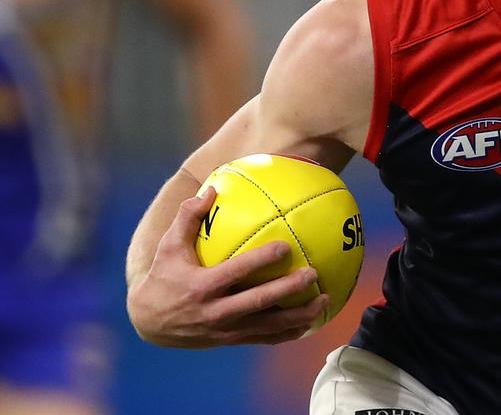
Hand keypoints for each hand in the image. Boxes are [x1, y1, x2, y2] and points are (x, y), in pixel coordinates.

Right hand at [126, 187, 328, 347]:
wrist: (149, 323)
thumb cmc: (163, 277)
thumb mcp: (168, 247)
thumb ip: (188, 217)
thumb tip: (212, 188)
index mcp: (202, 286)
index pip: (237, 272)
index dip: (262, 260)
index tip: (286, 247)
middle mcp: (216, 311)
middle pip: (259, 301)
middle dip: (288, 289)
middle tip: (313, 273)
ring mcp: (226, 329)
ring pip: (268, 325)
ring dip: (299, 314)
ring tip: (324, 299)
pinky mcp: (232, 340)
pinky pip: (265, 338)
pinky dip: (289, 332)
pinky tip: (311, 321)